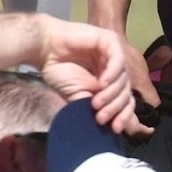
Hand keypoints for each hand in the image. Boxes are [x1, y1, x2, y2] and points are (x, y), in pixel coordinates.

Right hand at [37, 16, 147, 133]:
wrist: (44, 52)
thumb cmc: (59, 71)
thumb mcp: (78, 96)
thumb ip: (94, 108)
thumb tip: (111, 127)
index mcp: (109, 82)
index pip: (126, 100)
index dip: (124, 115)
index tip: (115, 129)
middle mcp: (114, 69)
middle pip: (127, 91)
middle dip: (116, 108)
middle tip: (101, 118)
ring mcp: (113, 55)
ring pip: (124, 78)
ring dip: (111, 94)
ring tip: (96, 103)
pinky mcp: (110, 41)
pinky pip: (118, 61)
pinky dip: (112, 74)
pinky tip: (101, 84)